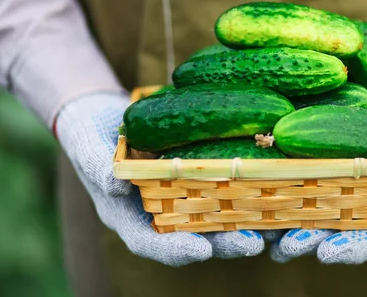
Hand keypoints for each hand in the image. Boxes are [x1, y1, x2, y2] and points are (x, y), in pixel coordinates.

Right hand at [55, 92, 266, 265]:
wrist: (104, 116)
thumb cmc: (90, 135)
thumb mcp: (90, 150)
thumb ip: (100, 168)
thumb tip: (114, 182)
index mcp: (130, 218)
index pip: (151, 243)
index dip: (175, 251)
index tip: (200, 250)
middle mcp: (161, 214)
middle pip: (195, 238)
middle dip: (225, 243)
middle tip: (253, 244)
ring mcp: (182, 197)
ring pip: (217, 219)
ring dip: (246, 223)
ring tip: (276, 225)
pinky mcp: (200, 178)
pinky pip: (225, 191)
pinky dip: (249, 193)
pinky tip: (274, 188)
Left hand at [269, 101, 366, 263]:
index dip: (354, 247)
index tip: (326, 254)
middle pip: (343, 233)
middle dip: (313, 242)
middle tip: (283, 248)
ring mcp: (362, 196)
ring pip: (324, 216)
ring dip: (294, 225)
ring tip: (265, 234)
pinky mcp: (346, 176)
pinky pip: (319, 189)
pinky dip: (294, 194)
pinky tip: (267, 195)